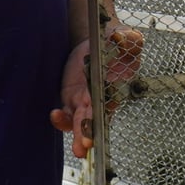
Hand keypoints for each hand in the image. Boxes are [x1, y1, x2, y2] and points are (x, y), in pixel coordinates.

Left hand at [52, 22, 144, 159]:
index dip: (105, 111)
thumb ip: (129, 39)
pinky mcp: (72, 100)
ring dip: (77, 134)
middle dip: (90, 131)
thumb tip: (123, 38)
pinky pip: (66, 114)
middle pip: (96, 117)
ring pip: (80, 122)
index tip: (99, 119)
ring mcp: (86, 101)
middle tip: (86, 145)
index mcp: (118, 85)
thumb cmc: (116, 40)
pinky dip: (60, 119)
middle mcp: (102, 98)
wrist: (96, 40)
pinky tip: (55, 115)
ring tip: (77, 149)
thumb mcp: (127, 36)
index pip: (111, 101)